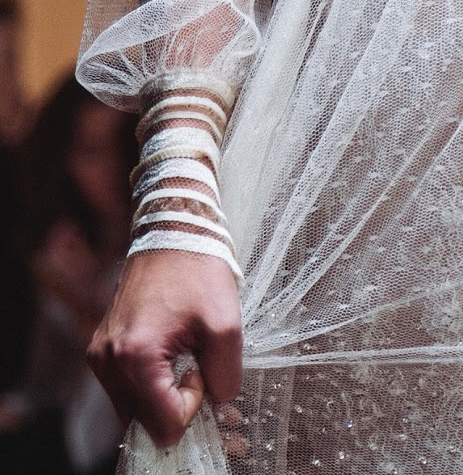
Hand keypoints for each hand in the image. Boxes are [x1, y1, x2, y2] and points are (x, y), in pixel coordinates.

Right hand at [87, 251, 242, 446]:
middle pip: (144, 422)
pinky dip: (150, 382)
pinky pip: (126, 385)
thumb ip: (226, 378)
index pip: (164, 426)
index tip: (202, 366)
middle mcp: (107, 359)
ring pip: (134, 406)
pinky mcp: (102, 346)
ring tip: (184, 356)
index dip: (193, 405)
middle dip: (177, 405)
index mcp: (135, 356)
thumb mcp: (227, 326)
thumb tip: (216, 402)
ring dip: (163, 395)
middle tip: (198, 368)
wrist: (173, 234)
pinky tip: (169, 353)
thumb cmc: (199, 272)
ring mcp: (100, 353)